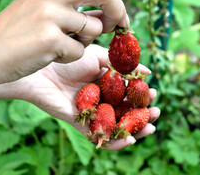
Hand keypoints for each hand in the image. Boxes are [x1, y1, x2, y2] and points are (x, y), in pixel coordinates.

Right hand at [0, 0, 128, 85]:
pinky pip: (78, 51)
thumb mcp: (43, 9)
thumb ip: (74, 7)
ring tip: (59, 46)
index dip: (115, 5)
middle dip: (117, 14)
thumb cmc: (17, 34)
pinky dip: (68, 57)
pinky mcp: (48, 38)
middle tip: (114, 31)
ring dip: (83, 43)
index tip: (119, 21)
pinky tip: (47, 55)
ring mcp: (50, 14)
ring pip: (94, 29)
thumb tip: (111, 13)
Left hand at [15, 44, 159, 149]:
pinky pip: (101, 137)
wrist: (43, 71)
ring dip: (136, 131)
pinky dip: (115, 143)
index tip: (154, 93)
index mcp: (107, 83)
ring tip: (150, 128)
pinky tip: (129, 140)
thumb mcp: (98, 55)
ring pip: (118, 126)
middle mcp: (102, 99)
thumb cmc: (69, 59)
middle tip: (156, 112)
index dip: (143, 95)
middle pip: (127, 111)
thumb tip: (148, 71)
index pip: (129, 93)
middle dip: (144, 114)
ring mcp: (93, 113)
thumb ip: (122, 65)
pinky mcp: (82, 124)